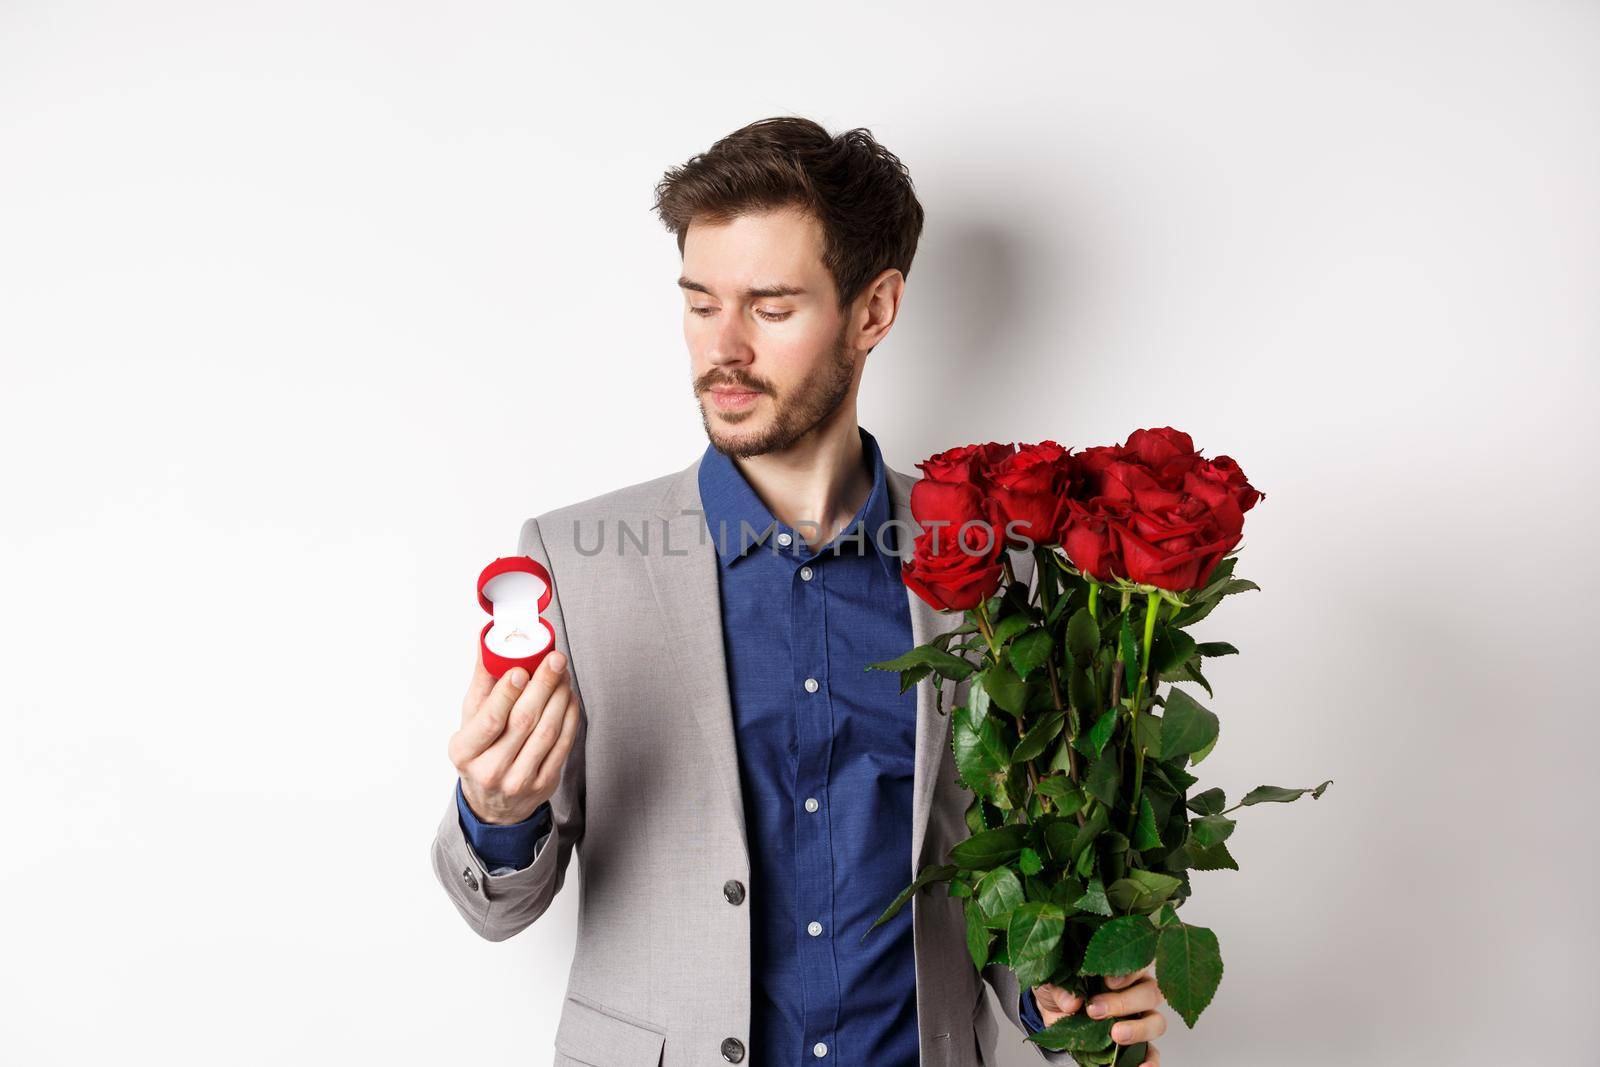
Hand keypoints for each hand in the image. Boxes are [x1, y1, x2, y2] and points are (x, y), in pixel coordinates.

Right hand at [451, 644, 580, 824]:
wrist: (494, 806)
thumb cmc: (480, 754)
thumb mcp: (469, 723)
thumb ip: (481, 686)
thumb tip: (488, 645)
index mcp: (465, 753)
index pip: (488, 721)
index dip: (506, 694)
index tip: (520, 669)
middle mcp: (490, 770)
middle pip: (523, 722)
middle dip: (542, 686)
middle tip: (554, 660)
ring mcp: (520, 779)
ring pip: (547, 731)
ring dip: (559, 697)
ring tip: (562, 674)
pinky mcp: (545, 783)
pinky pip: (563, 744)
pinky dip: (569, 716)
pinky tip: (568, 696)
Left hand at [1032, 966, 1165, 1064]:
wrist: (1055, 1017)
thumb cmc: (1061, 991)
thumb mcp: (1051, 983)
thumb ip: (1059, 988)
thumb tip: (1071, 1002)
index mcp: (1121, 967)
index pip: (1138, 962)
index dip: (1128, 971)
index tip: (1108, 981)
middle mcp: (1137, 990)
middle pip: (1150, 992)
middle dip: (1124, 1002)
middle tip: (1096, 1010)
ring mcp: (1141, 1018)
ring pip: (1156, 1021)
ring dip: (1138, 1029)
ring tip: (1116, 1035)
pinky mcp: (1137, 1044)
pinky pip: (1153, 1054)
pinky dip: (1150, 1062)